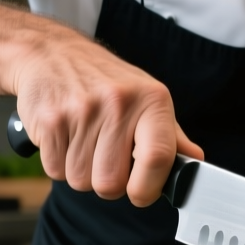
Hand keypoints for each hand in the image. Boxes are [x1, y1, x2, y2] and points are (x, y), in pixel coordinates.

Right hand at [9, 31, 202, 206]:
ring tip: (84, 143)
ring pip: (81, 181)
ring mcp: (81, 111)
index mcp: (151, 100)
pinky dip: (59, 164)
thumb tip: (194, 163)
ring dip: (82, 173)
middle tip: (106, 160)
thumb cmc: (104, 81)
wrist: (52, 52)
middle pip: (111, 183)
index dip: (148, 188)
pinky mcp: (50, 121)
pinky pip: (56, 171)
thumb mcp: (145, 98)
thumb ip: (170, 135)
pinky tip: (65, 138)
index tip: (141, 192)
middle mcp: (118, 103)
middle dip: (108, 183)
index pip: (158, 157)